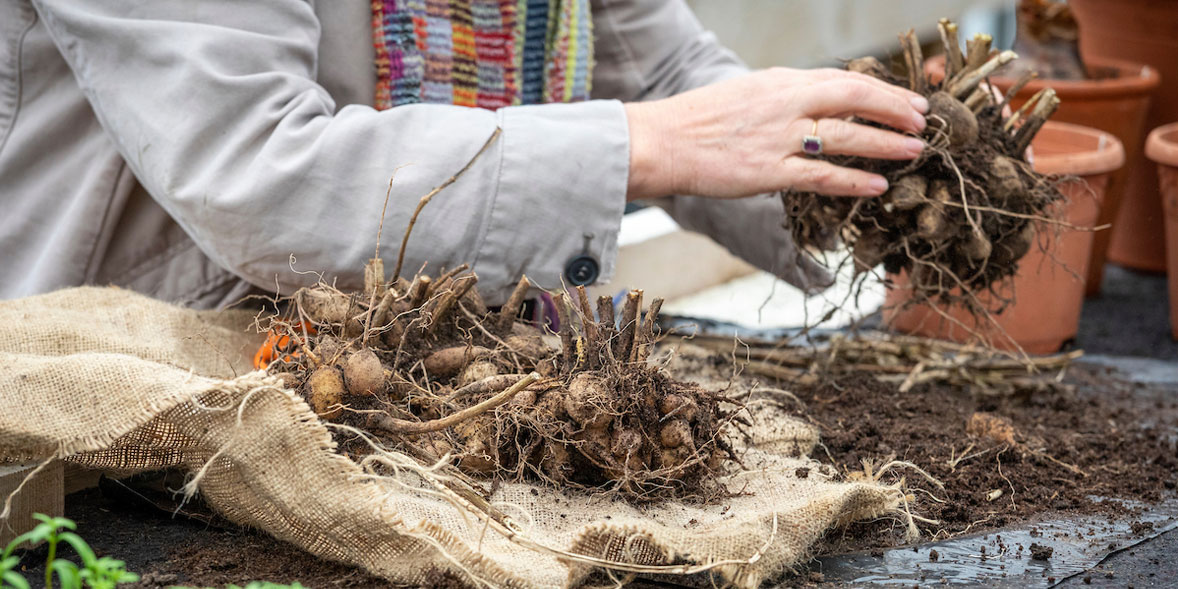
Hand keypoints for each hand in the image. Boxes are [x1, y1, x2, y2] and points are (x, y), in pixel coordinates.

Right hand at [625, 68, 930, 200]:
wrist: (663, 141)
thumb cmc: (702, 121)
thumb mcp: (749, 95)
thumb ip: (786, 99)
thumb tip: (820, 105)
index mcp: (781, 82)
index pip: (844, 80)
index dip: (882, 91)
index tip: (908, 101)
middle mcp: (785, 103)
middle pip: (854, 98)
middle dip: (894, 110)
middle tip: (922, 123)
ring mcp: (779, 138)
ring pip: (846, 137)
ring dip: (884, 144)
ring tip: (913, 152)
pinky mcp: (768, 171)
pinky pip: (821, 175)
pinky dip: (853, 180)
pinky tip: (877, 186)